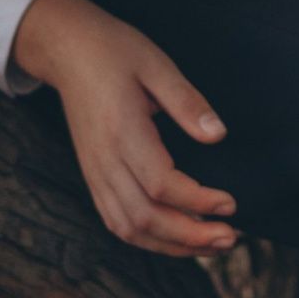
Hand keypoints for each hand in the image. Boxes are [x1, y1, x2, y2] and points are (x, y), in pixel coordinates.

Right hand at [8, 0, 237, 257]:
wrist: (67, 51)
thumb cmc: (114, 52)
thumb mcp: (156, 64)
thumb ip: (187, 102)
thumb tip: (218, 135)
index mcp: (122, 131)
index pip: (161, 184)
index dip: (198, 201)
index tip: (231, 204)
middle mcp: (104, 160)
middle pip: (145, 218)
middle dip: (190, 237)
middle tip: (230, 237)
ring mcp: (95, 172)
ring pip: (130, 228)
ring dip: (172, 245)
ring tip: (211, 246)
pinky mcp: (94, 177)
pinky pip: (117, 222)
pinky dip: (149, 239)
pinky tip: (178, 238)